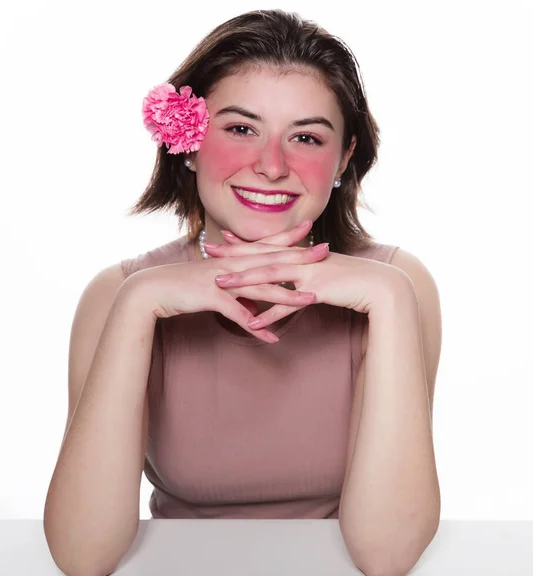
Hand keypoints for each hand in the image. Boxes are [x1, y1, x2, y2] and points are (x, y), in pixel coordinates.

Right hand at [125, 242, 327, 342]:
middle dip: (300, 258)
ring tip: (311, 300)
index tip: (311, 230)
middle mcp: (232, 265)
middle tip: (325, 253)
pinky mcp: (213, 298)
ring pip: (261, 287)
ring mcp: (223, 280)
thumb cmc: (184, 284)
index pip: (265, 245)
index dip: (288, 237)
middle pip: (271, 261)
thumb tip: (252, 304)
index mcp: (233, 258)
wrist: (155, 289)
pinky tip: (272, 338)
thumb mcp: (214, 282)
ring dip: (287, 295)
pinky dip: (257, 328)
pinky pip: (239, 315)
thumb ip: (236, 291)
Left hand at [207, 228, 407, 329]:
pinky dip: (269, 314)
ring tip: (219, 285)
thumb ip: (306, 276)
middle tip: (208, 251)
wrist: (378, 285)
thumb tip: (293, 282)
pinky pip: (287, 305)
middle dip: (233, 254)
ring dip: (243, 281)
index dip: (244, 244)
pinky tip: (251, 322)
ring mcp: (307, 273)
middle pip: (261, 256)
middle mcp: (301, 259)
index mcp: (302, 254)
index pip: (267, 247)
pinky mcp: (315, 290)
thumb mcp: (324, 273)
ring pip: (269, 276)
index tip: (222, 240)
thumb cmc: (352, 280)